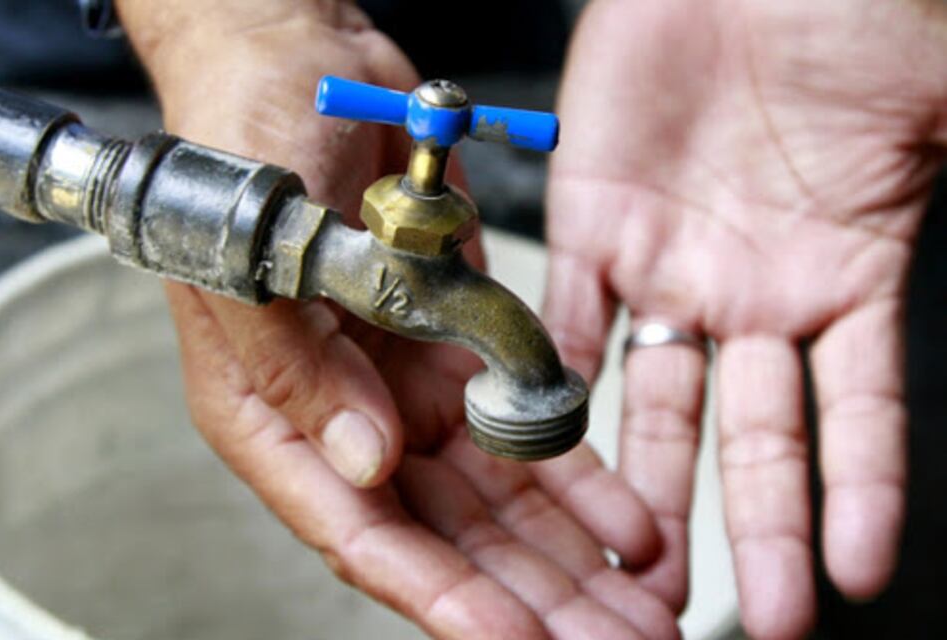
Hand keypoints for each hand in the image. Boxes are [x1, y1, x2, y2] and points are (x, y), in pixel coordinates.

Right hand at [118, 2, 677, 637]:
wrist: (293, 65)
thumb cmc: (244, 152)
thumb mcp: (253, 259)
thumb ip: (300, 372)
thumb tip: (368, 468)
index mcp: (279, 416)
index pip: (363, 535)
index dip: (444, 598)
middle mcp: (347, 420)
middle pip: (448, 541)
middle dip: (532, 601)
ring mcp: (407, 391)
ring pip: (499, 503)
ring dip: (571, 558)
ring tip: (644, 608)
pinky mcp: (458, 352)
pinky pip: (525, 429)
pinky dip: (580, 477)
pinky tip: (634, 524)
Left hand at [545, 0, 946, 636]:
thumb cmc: (841, 14)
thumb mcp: (938, 92)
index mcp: (844, 275)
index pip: (859, 416)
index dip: (859, 495)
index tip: (855, 576)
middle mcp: (752, 292)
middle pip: (751, 436)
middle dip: (750, 527)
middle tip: (748, 615)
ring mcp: (669, 266)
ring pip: (655, 401)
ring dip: (646, 483)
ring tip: (638, 563)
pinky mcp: (592, 228)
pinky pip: (567, 321)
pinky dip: (556, 381)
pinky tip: (550, 447)